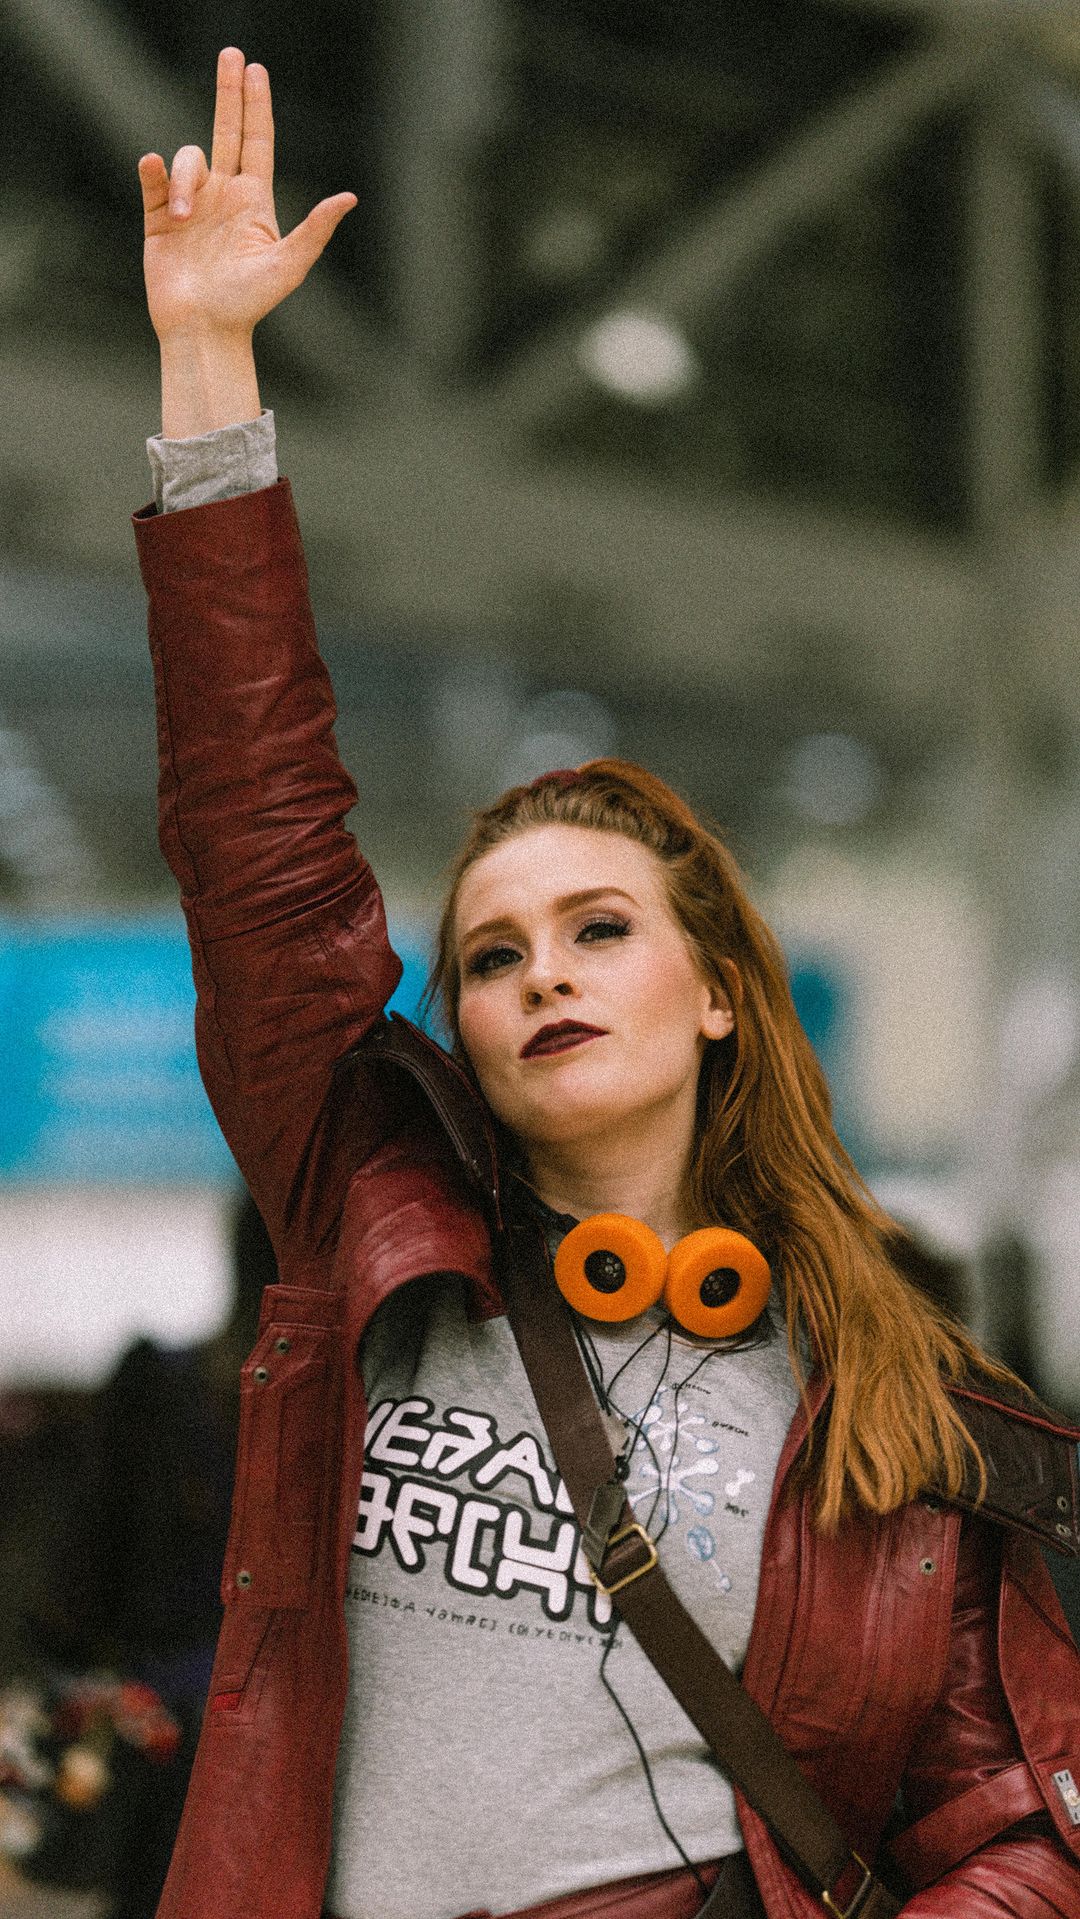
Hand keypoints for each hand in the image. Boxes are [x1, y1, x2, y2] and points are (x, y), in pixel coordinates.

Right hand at [138, 47, 355, 345]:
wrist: (204, 330)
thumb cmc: (249, 304)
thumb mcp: (288, 265)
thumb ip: (316, 229)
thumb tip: (349, 197)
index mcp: (253, 201)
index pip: (256, 141)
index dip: (256, 106)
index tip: (256, 70)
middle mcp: (223, 195)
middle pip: (225, 130)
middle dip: (228, 92)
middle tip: (231, 54)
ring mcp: (191, 204)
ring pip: (187, 161)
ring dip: (186, 180)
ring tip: (188, 219)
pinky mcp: (160, 218)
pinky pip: (154, 180)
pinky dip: (153, 170)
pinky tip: (153, 168)